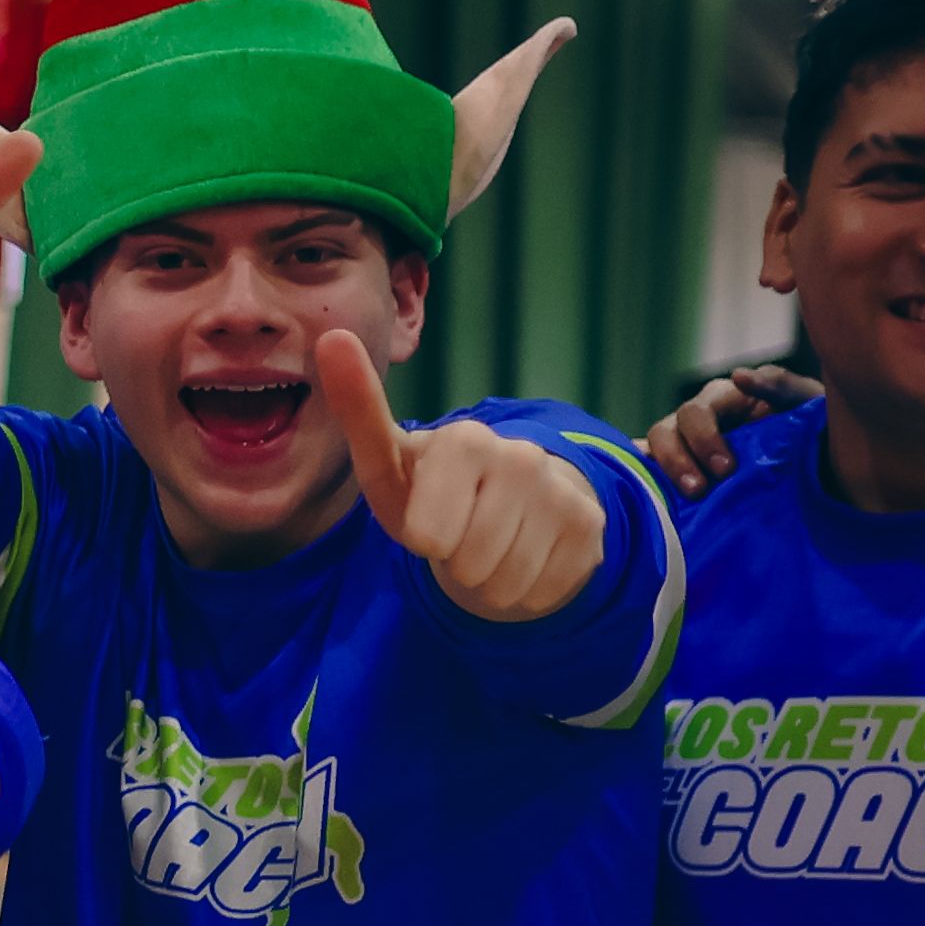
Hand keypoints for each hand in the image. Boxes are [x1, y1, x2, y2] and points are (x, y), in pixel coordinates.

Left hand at [314, 329, 602, 621]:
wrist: (505, 509)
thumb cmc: (429, 491)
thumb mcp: (386, 464)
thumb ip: (359, 409)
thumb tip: (334, 334)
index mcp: (463, 441)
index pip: (430, 531)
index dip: (424, 540)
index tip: (425, 529)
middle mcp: (518, 457)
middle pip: (466, 560)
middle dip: (453, 562)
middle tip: (456, 537)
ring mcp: (560, 490)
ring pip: (505, 580)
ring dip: (486, 580)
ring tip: (485, 547)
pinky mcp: (590, 525)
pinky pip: (540, 591)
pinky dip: (523, 590)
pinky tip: (521, 554)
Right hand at [641, 362, 821, 498]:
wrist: (823, 463)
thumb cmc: (815, 426)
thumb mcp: (806, 401)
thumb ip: (779, 385)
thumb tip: (738, 376)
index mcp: (725, 398)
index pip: (695, 413)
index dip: (703, 439)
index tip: (726, 469)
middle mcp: (699, 418)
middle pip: (666, 431)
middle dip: (679, 460)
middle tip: (701, 489)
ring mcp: (688, 444)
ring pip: (654, 450)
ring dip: (667, 474)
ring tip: (690, 499)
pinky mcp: (686, 469)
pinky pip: (653, 471)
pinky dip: (647, 480)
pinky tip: (652, 499)